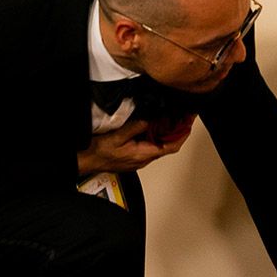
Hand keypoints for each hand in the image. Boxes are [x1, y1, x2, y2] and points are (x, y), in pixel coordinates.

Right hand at [73, 112, 192, 177]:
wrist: (87, 161)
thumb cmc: (99, 153)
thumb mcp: (118, 137)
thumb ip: (136, 127)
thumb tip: (150, 118)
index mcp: (144, 154)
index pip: (171, 146)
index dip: (182, 134)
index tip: (189, 123)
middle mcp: (144, 158)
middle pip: (168, 145)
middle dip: (178, 131)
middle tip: (183, 116)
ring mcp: (139, 157)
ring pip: (160, 144)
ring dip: (167, 132)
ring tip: (172, 118)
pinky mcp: (134, 155)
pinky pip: (150, 144)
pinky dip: (156, 134)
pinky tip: (153, 126)